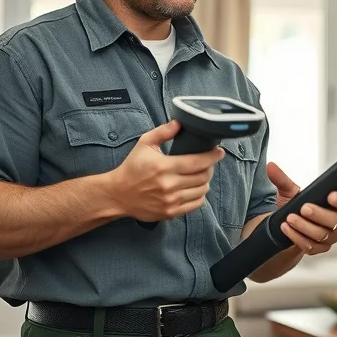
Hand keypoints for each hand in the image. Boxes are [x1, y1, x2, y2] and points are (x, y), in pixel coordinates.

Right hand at [107, 121, 223, 221]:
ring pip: (202, 190)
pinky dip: (200, 195)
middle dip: (209, 167)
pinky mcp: (170, 212)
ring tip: (201, 174)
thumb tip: (180, 123)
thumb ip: (163, 132)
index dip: (212, 156)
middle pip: (203, 176)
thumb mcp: (144, 144)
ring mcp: (171, 201)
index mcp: (164, 166)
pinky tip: (195, 188)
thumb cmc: (132, 167)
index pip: (198, 162)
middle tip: (207, 162)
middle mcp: (169, 185)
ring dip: (205, 181)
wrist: (118, 194)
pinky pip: (196, 204)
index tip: (219, 152)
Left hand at [267, 162, 336, 255]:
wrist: (288, 226)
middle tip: (304, 208)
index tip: (331, 196)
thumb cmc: (296, 207)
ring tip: (290, 218)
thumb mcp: (290, 191)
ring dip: (304, 226)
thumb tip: (271, 167)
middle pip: (336, 222)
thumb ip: (283, 179)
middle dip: (319, 214)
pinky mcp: (320, 248)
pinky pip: (311, 246)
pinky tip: (287, 229)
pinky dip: (297, 237)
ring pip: (322, 235)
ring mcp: (330, 236)